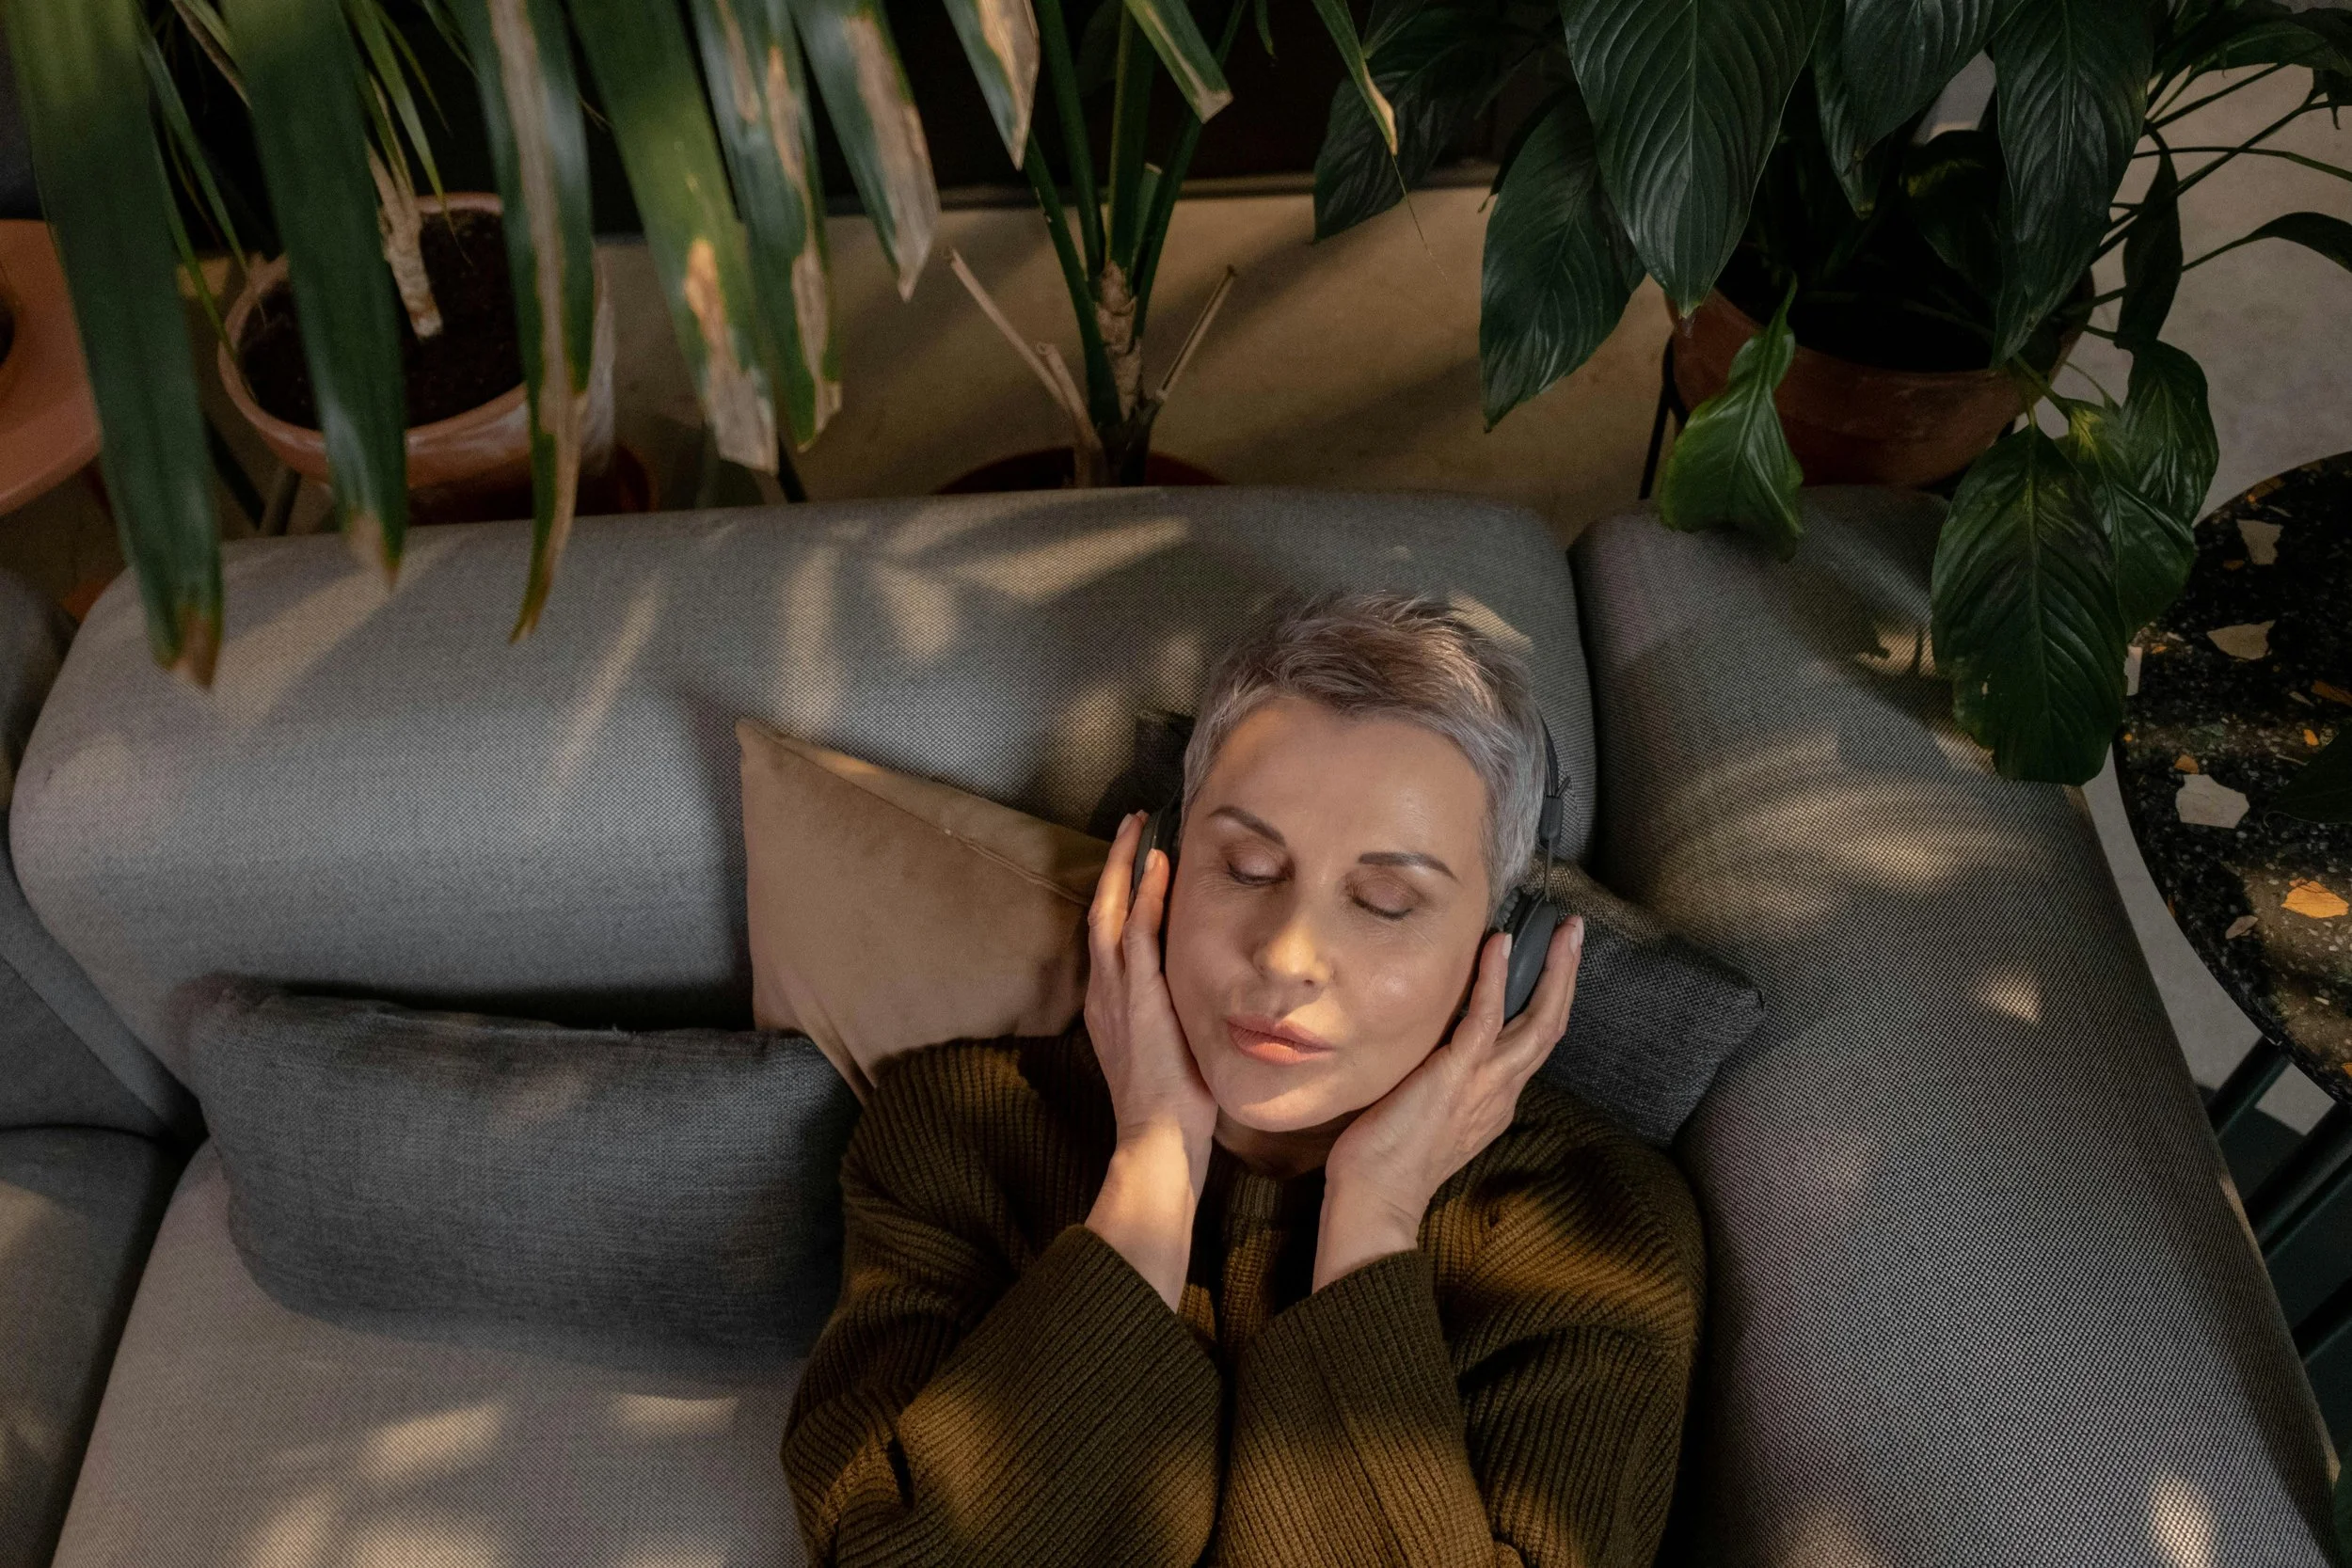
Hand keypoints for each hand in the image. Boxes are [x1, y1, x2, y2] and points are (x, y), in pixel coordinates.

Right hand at [1082, 811, 1216, 1308]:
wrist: (1156, 1146)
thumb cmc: (1175, 1110)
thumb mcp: (1176, 1051)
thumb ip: (1183, 1019)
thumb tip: (1217, 998)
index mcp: (1111, 1007)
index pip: (1113, 935)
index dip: (1123, 893)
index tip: (1141, 858)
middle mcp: (1105, 994)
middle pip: (1103, 911)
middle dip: (1117, 865)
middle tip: (1133, 823)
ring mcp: (1117, 995)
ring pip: (1112, 913)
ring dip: (1126, 867)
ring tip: (1139, 828)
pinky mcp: (1138, 1001)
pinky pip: (1136, 936)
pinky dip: (1143, 898)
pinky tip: (1156, 867)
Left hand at [1315, 914, 1584, 1291]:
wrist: (1375, 1200)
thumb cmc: (1386, 1162)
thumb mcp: (1427, 1114)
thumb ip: (1440, 1081)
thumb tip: (1426, 1048)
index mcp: (1496, 1101)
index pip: (1532, 1043)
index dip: (1546, 1001)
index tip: (1548, 964)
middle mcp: (1501, 1091)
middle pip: (1551, 1027)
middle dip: (1566, 976)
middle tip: (1573, 932)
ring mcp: (1485, 1084)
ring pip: (1537, 1021)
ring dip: (1553, 971)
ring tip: (1560, 929)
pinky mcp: (1457, 1075)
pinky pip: (1486, 1018)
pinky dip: (1496, 978)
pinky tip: (1500, 943)